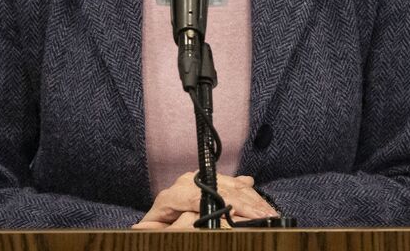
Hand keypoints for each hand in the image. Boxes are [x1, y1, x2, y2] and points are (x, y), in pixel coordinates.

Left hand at [132, 171, 276, 228]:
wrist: (166, 214)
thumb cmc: (163, 225)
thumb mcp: (160, 229)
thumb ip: (157, 229)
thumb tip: (141, 227)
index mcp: (173, 195)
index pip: (198, 197)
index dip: (221, 205)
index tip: (239, 215)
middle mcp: (187, 183)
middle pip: (221, 189)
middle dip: (245, 203)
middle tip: (264, 216)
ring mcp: (201, 179)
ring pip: (230, 184)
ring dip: (251, 198)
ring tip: (268, 211)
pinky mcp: (211, 181)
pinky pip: (232, 182)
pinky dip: (248, 190)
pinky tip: (258, 193)